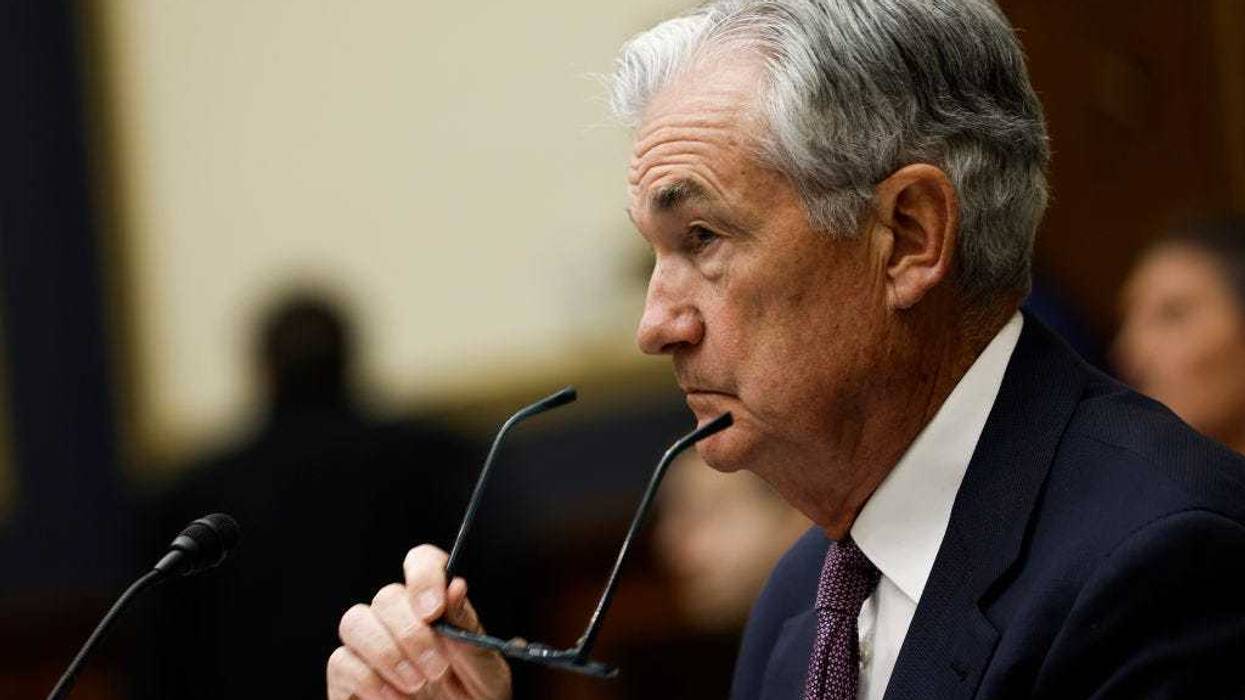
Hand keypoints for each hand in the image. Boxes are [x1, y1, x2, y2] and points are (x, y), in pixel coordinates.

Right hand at [327, 545, 511, 699]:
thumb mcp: (485, 670)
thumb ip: (467, 630)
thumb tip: (455, 586)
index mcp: (435, 609)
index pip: (421, 562)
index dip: (423, 575)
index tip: (434, 610)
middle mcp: (399, 621)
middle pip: (386, 596)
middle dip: (411, 633)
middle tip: (437, 669)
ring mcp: (370, 648)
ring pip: (354, 621)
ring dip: (387, 653)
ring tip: (417, 685)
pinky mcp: (347, 679)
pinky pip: (341, 661)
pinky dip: (368, 680)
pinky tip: (395, 698)